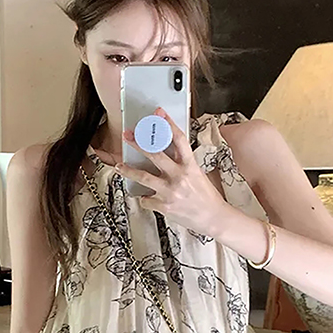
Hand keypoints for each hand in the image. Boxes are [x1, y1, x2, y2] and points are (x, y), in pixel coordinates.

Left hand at [113, 108, 233, 234]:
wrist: (214, 218)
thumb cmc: (207, 197)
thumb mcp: (199, 174)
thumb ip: (184, 163)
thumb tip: (170, 152)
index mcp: (190, 166)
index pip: (178, 139)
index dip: (167, 124)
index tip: (158, 113)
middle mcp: (179, 176)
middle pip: (155, 154)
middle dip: (138, 142)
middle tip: (128, 135)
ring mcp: (170, 191)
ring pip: (143, 177)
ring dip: (128, 170)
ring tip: (119, 166)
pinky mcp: (164, 206)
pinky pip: (146, 200)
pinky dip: (144, 198)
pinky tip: (145, 197)